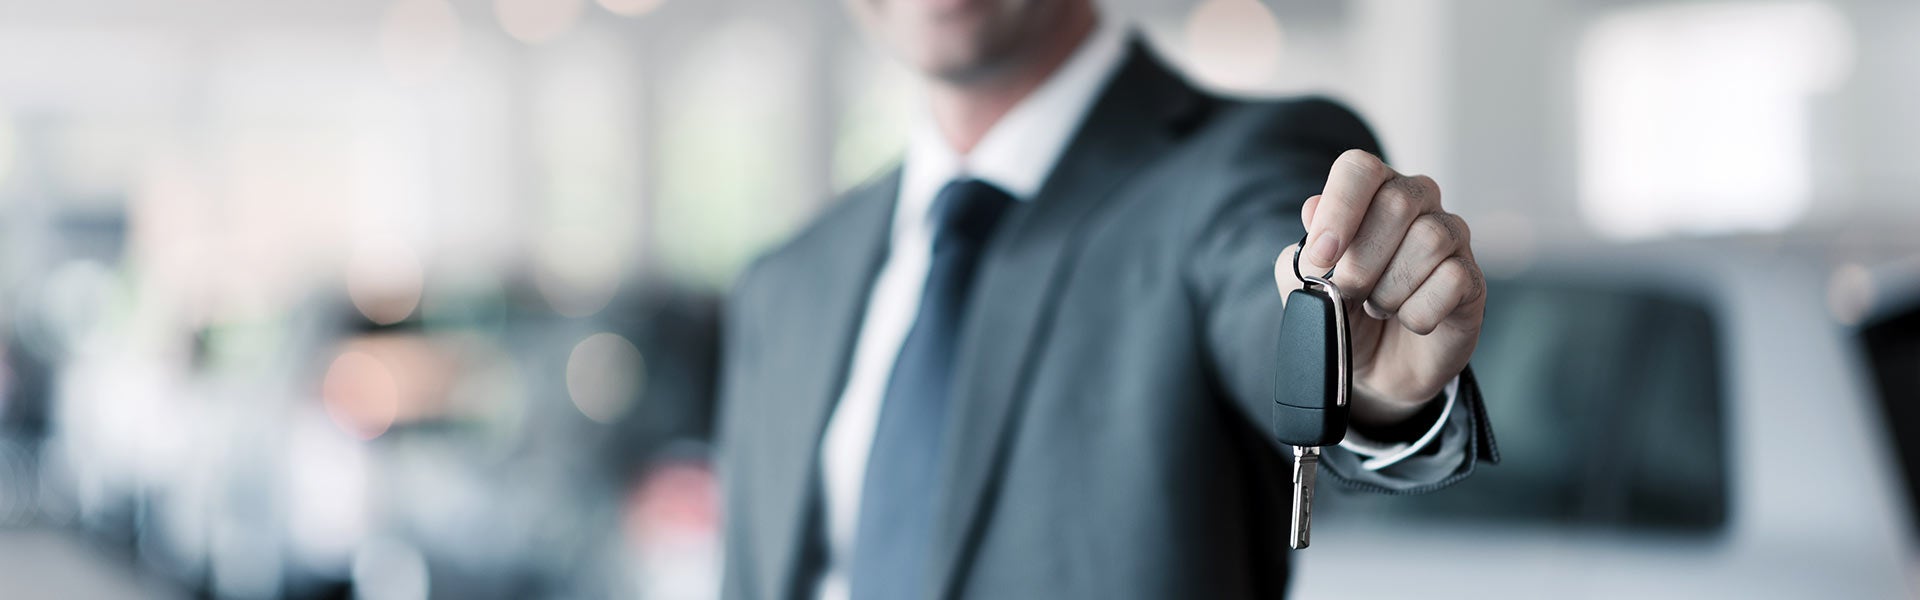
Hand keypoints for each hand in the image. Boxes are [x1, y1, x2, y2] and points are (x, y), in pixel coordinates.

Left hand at [1274, 149, 1485, 428]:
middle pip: (1397, 202)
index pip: (1359, 168)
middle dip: (1363, 261)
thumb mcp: (1304, 286)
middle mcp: (1416, 201)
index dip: (1339, 208)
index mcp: (1370, 192)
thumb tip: (1314, 212)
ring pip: (1429, 239)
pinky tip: (1409, 319)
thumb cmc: (1342, 313)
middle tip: (1351, 291)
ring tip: (1381, 306)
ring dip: (1391, 289)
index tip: (1322, 256)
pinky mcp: (1472, 277)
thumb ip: (1301, 252)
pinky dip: (1419, 312)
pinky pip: (1452, 280)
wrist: (1373, 368)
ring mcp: (1450, 236)